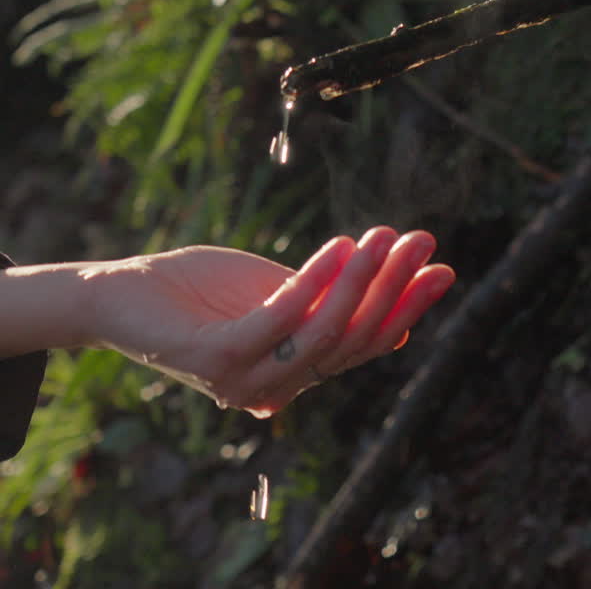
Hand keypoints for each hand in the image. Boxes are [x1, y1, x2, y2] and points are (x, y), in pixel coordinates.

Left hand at [85, 227, 453, 415]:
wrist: (115, 297)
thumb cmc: (197, 291)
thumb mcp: (278, 289)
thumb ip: (330, 297)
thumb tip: (403, 284)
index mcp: (299, 372)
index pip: (368, 344)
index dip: (409, 306)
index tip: (442, 267)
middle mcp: (279, 387)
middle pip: (355, 338)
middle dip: (395, 287)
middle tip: (422, 240)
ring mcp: (248, 380)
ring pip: (325, 332)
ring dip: (362, 281)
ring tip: (383, 235)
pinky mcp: (217, 360)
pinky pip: (279, 321)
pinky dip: (313, 283)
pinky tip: (339, 244)